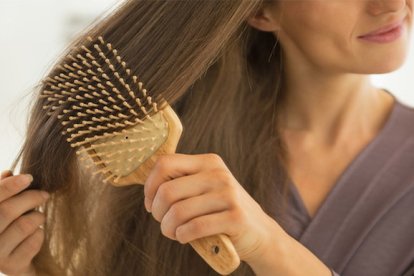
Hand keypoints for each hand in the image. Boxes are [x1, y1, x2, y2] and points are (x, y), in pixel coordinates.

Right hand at [0, 170, 49, 275]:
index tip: (29, 177)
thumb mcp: (4, 208)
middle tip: (44, 195)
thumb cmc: (9, 228)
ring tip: (39, 217)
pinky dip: (40, 234)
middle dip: (31, 198)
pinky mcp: (10, 267)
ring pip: (24, 225)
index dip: (9, 186)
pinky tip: (37, 234)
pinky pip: (33, 242)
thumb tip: (8, 173)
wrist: (18, 261)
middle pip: (7, 211)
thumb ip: (3, 191)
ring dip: (38, 217)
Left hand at [143, 153, 286, 263]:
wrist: (259, 232)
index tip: (151, 202)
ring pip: (178, 212)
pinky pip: (194, 228)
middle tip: (163, 222)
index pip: (164, 164)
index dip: (150, 186)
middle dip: (157, 212)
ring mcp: (229, 194)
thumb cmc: (221, 211)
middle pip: (167, 191)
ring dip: (168, 229)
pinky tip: (185, 237)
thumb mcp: (204, 189)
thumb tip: (147, 190)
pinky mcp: (235, 217)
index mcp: (208, 162)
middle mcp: (218, 174)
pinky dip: (183, 236)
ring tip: (173, 232)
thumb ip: (181, 183)